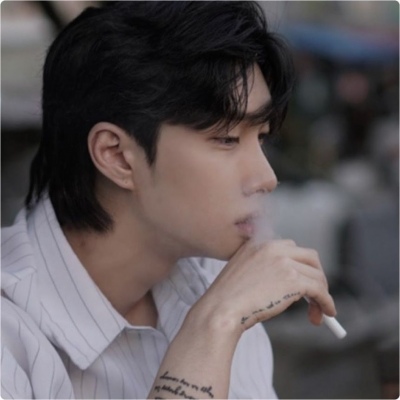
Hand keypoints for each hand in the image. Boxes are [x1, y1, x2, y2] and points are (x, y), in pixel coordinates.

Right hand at [191, 239, 335, 335]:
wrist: (221, 310)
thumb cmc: (227, 299)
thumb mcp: (243, 272)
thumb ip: (265, 269)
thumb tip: (293, 284)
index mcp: (259, 243)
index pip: (291, 248)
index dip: (301, 267)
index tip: (303, 283)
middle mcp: (273, 247)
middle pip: (310, 257)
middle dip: (316, 276)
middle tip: (314, 296)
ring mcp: (284, 262)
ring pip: (317, 276)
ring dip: (321, 295)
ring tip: (316, 314)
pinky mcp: (294, 280)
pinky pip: (320, 290)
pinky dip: (326, 302)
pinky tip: (325, 314)